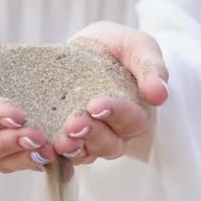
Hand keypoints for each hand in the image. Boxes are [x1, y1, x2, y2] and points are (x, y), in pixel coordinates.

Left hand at [53, 21, 168, 163]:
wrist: (89, 48)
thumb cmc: (118, 47)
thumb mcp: (138, 46)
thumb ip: (150, 67)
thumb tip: (160, 95)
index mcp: (134, 112)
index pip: (131, 121)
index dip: (115, 114)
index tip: (97, 104)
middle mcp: (113, 132)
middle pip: (107, 144)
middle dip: (91, 134)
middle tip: (73, 124)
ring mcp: (88, 138)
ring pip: (84, 153)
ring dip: (72, 147)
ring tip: (59, 139)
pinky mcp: (64, 138)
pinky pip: (59, 153)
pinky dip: (51, 151)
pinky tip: (41, 143)